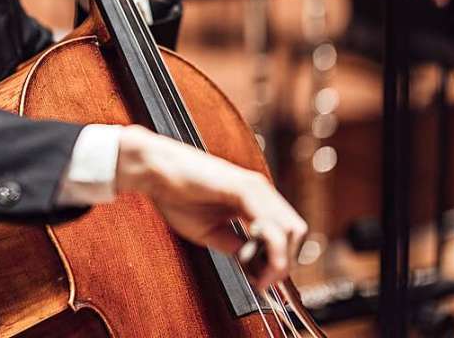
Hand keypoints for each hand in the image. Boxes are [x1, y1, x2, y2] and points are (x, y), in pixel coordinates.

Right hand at [115, 125, 306, 290]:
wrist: (156, 171)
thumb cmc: (176, 195)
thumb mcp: (210, 231)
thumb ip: (235, 245)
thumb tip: (255, 267)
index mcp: (253, 200)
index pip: (285, 233)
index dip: (279, 261)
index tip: (261, 281)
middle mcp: (261, 191)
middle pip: (296, 233)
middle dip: (283, 263)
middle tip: (262, 281)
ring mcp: (256, 188)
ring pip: (291, 230)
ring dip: (279, 258)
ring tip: (258, 274)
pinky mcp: (245, 188)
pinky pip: (271, 224)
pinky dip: (269, 248)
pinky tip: (252, 259)